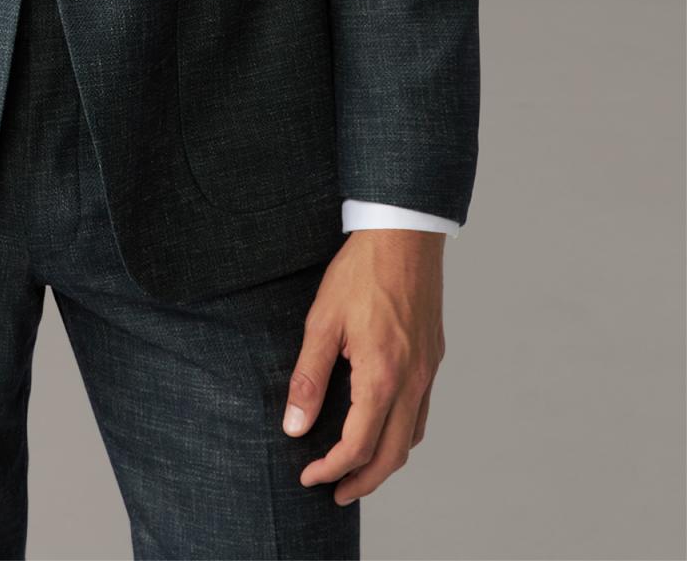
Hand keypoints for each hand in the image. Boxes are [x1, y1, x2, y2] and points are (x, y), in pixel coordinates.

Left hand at [281, 230, 445, 506]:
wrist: (403, 233)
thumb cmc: (359, 272)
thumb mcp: (322, 321)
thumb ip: (309, 377)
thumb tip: (294, 426)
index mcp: (382, 376)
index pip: (358, 445)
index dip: (331, 469)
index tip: (309, 476)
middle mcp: (412, 381)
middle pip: (392, 455)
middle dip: (363, 481)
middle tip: (335, 492)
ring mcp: (427, 370)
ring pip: (412, 437)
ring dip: (386, 461)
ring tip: (358, 467)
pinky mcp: (433, 356)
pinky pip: (422, 412)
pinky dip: (403, 433)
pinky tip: (383, 425)